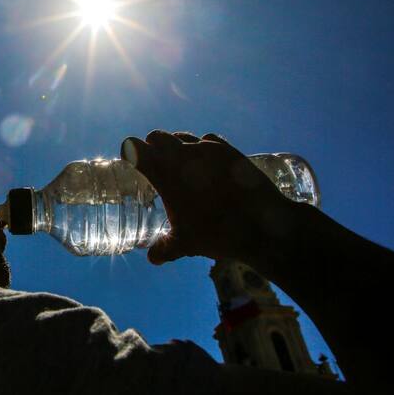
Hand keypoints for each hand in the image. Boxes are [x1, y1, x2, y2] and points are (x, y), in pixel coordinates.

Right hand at [121, 130, 286, 263]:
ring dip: (177, 147)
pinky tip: (209, 165)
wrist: (264, 226)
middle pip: (158, 137)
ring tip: (184, 167)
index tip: (130, 161)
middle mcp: (183, 154)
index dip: (130, 152)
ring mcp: (208, 148)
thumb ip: (165, 248)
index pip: (135, 148)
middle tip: (156, 165)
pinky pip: (209, 140)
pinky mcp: (229, 149)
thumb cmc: (217, 233)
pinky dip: (203, 149)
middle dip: (153, 147)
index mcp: (165, 173)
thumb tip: (153, 258)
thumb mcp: (186, 244)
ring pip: (183, 136)